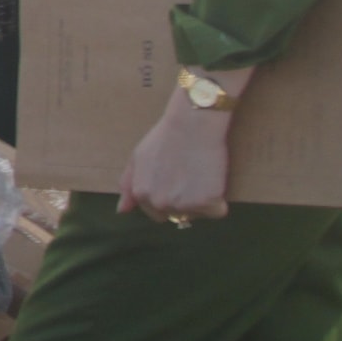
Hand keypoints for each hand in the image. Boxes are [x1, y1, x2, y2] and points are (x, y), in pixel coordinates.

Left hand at [120, 94, 239, 223]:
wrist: (191, 124)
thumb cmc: (166, 137)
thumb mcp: (137, 158)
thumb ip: (128, 185)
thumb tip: (122, 211)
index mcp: (142, 194)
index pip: (157, 214)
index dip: (169, 198)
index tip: (176, 182)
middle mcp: (160, 203)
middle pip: (177, 216)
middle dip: (184, 201)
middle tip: (190, 177)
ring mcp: (183, 204)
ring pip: (197, 213)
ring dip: (202, 200)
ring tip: (200, 175)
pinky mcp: (207, 202)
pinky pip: (218, 211)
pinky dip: (219, 200)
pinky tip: (213, 179)